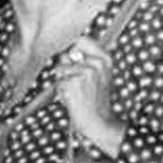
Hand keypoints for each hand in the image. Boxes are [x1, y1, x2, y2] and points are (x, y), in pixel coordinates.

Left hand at [57, 37, 124, 154]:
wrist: (99, 121)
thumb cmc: (94, 99)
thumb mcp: (97, 76)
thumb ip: (84, 60)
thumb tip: (66, 49)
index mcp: (105, 59)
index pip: (81, 40)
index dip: (71, 47)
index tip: (71, 57)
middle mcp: (97, 63)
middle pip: (66, 54)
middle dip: (66, 67)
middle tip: (78, 83)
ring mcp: (85, 72)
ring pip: (60, 68)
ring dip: (63, 80)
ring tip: (76, 91)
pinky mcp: (73, 81)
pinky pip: (58, 81)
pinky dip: (61, 90)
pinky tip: (73, 98)